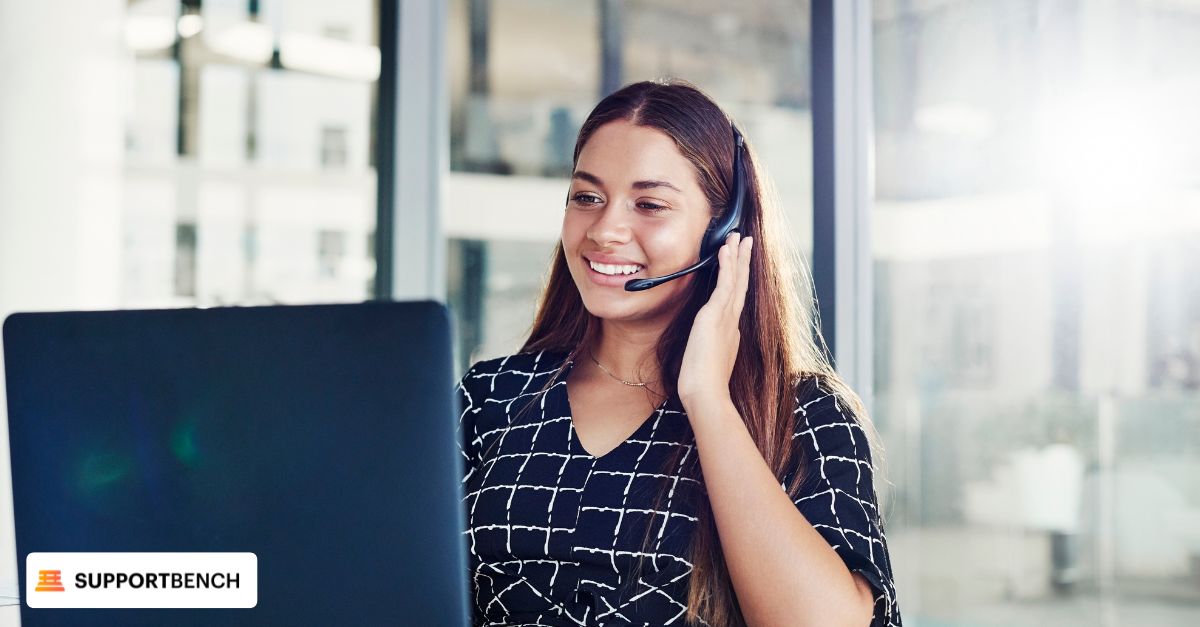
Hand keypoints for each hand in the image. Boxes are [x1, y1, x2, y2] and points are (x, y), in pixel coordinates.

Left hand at [677, 232, 752, 411]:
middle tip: (747, 243)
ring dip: (737, 257)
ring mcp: (725, 317)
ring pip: (735, 280)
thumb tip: (703, 346)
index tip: (740, 267)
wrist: (707, 394)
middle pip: (740, 285)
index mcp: (729, 333)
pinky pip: (725, 284)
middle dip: (743, 263)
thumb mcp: (705, 362)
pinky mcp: (715, 315)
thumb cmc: (703, 386)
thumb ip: (707, 350)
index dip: (738, 281)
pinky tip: (726, 249)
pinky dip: (727, 265)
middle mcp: (731, 322)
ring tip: (739, 238)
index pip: (734, 300)